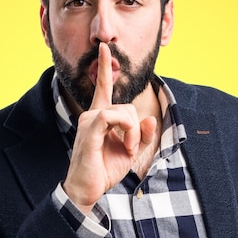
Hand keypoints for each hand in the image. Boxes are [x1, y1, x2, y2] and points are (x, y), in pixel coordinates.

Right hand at [63, 43, 156, 212]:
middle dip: (137, 128)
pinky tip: (124, 145)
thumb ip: (142, 135)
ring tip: (128, 150)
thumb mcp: (131, 151)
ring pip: (123, 110)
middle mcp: (92, 115)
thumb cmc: (104, 170)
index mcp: (100, 117)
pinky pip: (111, 116)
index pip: (103, 87)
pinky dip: (126, 130)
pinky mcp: (90, 130)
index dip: (105, 67)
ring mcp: (89, 121)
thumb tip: (150, 119)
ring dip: (133, 132)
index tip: (104, 48)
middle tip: (132, 148)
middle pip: (127, 106)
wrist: (88, 189)